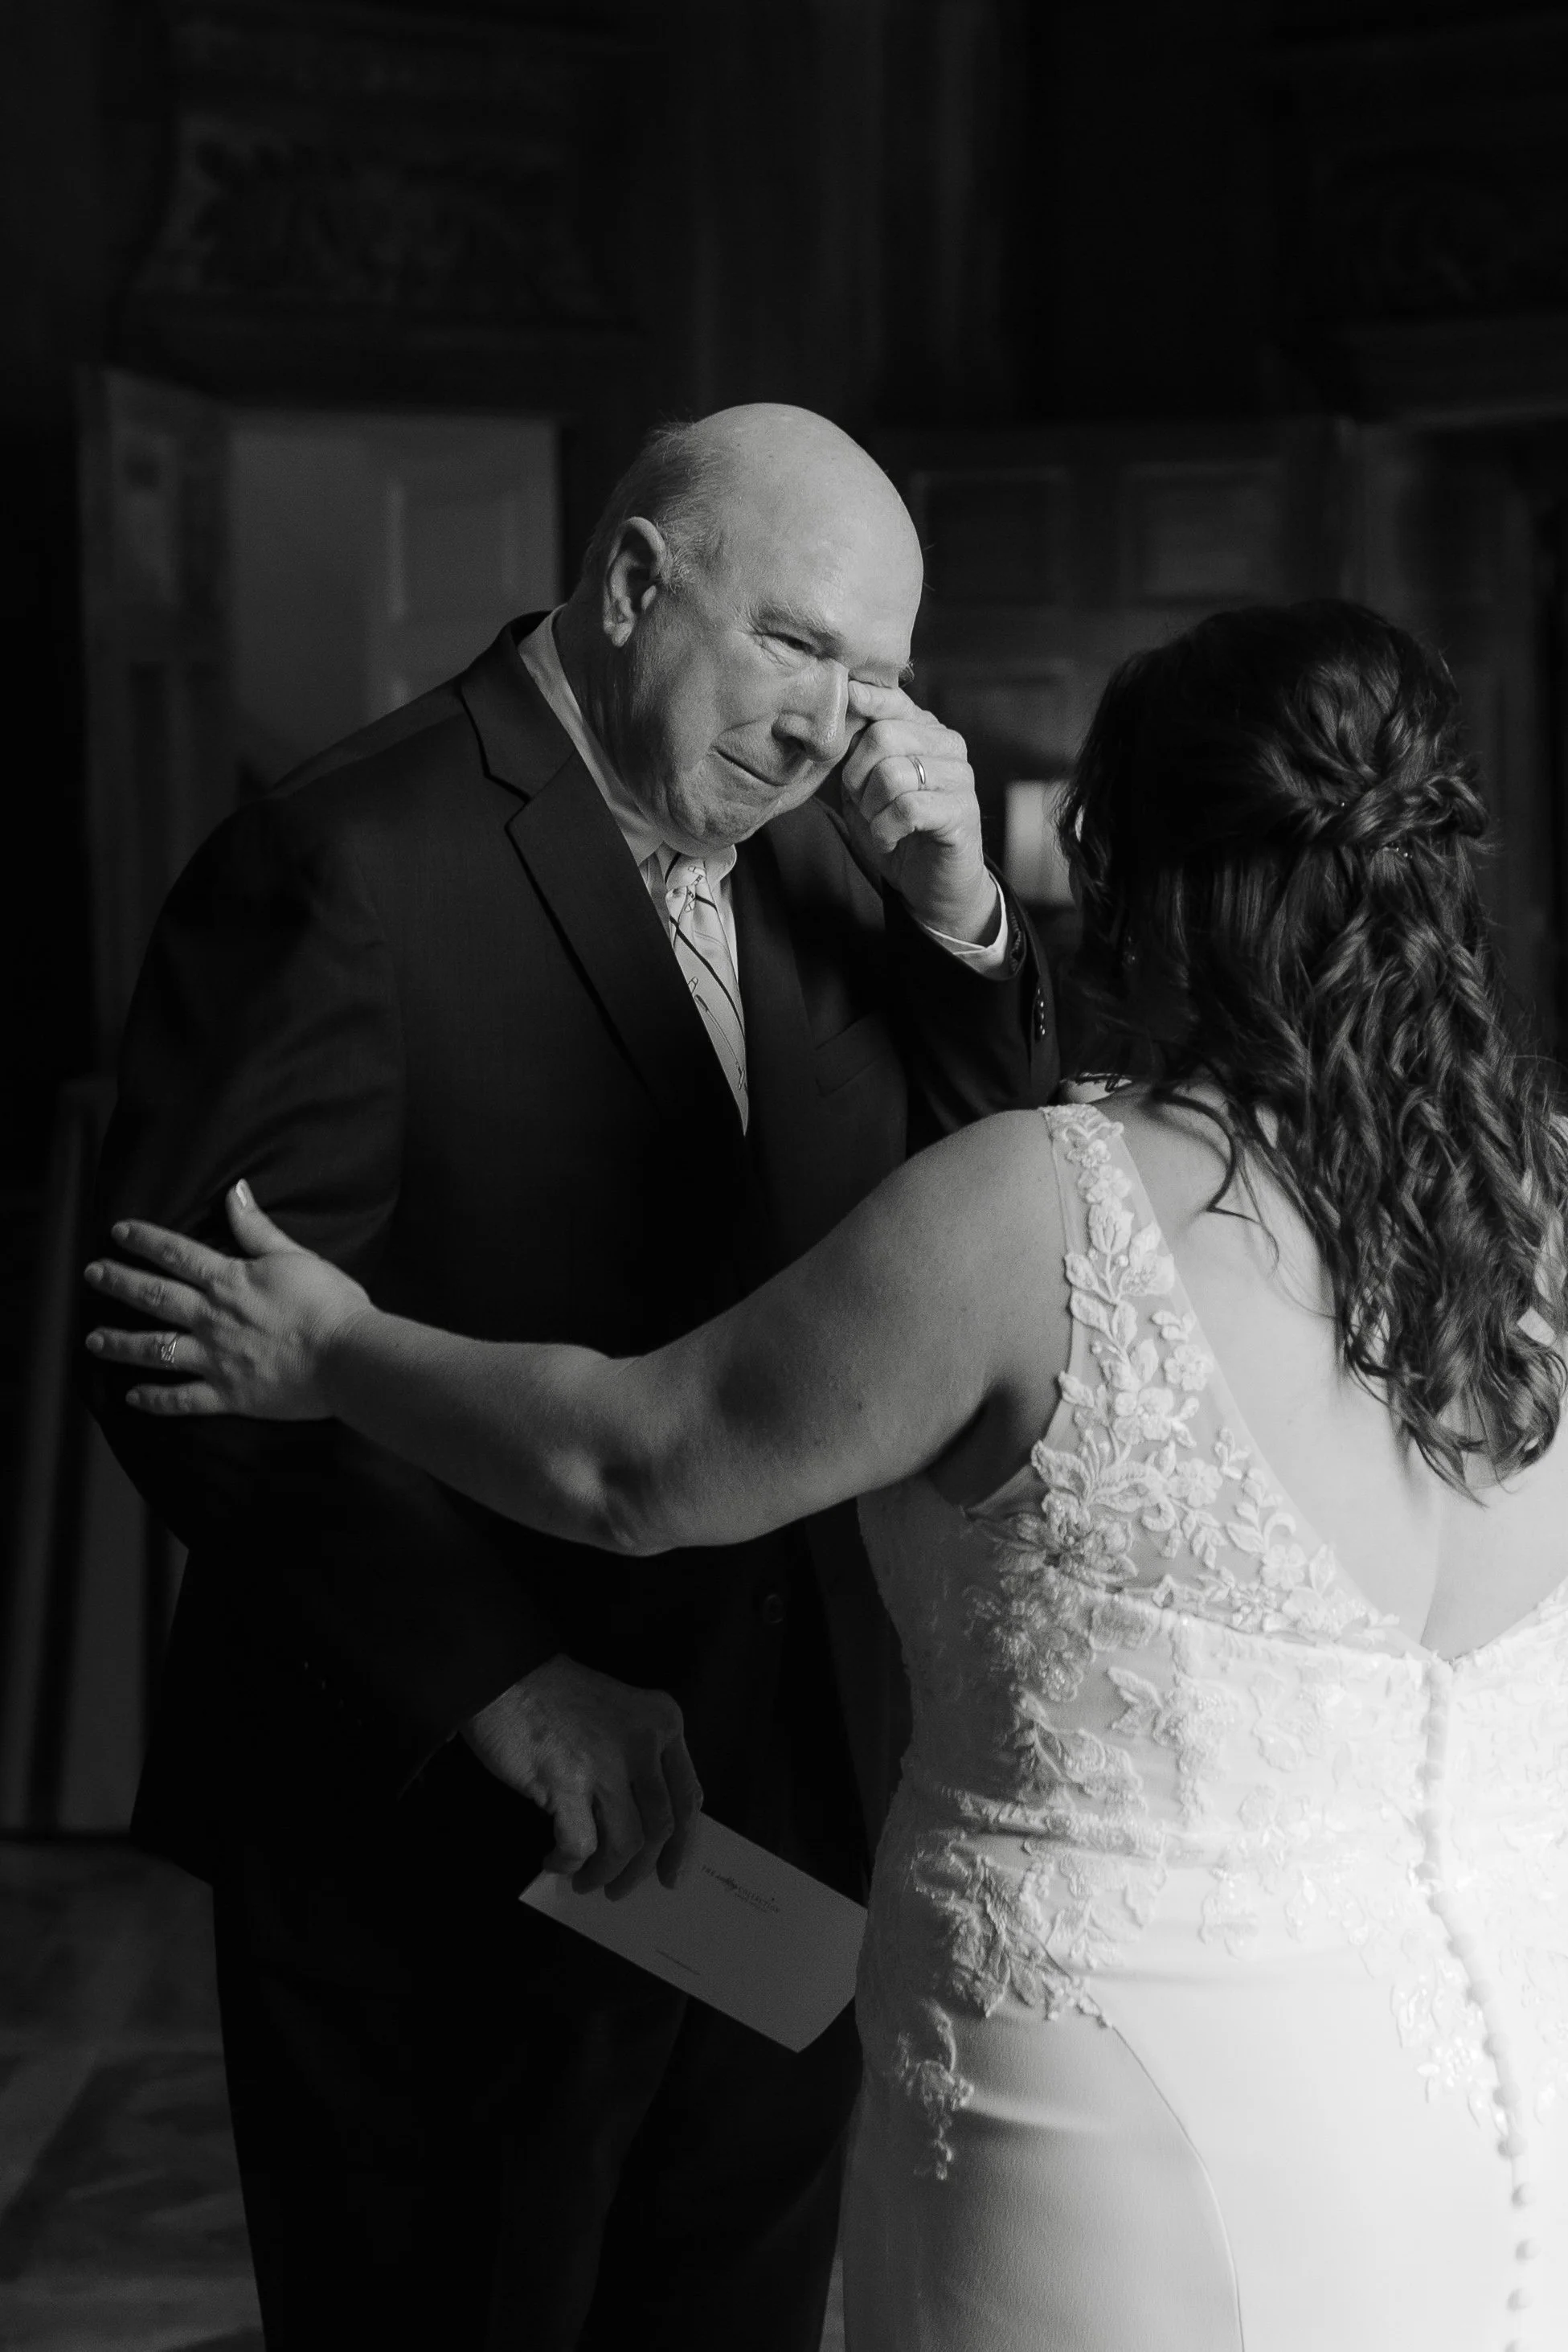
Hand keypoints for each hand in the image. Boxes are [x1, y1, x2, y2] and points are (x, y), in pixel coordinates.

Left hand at [83, 1182, 369, 1418]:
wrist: (349, 1357)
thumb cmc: (331, 1304)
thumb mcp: (295, 1256)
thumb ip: (257, 1228)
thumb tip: (234, 1190)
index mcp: (230, 1281)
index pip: (177, 1254)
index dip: (145, 1240)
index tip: (118, 1232)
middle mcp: (212, 1318)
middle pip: (154, 1297)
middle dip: (119, 1283)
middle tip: (92, 1275)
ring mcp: (216, 1358)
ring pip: (155, 1349)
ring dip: (120, 1343)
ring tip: (93, 1339)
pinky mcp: (229, 1394)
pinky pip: (181, 1399)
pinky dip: (154, 1400)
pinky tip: (132, 1397)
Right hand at [464, 1656, 702, 1899]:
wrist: (503, 1675)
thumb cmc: (556, 1698)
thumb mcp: (620, 1716)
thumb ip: (641, 1762)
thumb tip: (643, 1833)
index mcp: (663, 1722)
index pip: (688, 1797)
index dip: (683, 1845)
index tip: (671, 1874)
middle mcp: (644, 1741)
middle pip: (660, 1827)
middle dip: (641, 1870)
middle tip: (621, 1889)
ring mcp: (607, 1762)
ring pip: (627, 1843)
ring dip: (606, 1873)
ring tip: (585, 1880)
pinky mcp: (567, 1781)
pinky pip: (581, 1845)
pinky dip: (569, 1863)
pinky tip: (555, 1861)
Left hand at [840, 681, 998, 943]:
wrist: (931, 884)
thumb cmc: (897, 831)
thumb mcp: (866, 786)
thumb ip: (855, 751)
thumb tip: (834, 715)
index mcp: (926, 730)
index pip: (893, 700)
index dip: (865, 703)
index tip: (848, 701)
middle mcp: (948, 745)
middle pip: (884, 736)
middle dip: (857, 776)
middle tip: (862, 804)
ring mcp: (959, 777)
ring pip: (893, 774)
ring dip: (872, 807)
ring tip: (879, 823)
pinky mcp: (961, 811)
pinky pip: (907, 809)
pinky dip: (886, 830)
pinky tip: (891, 839)